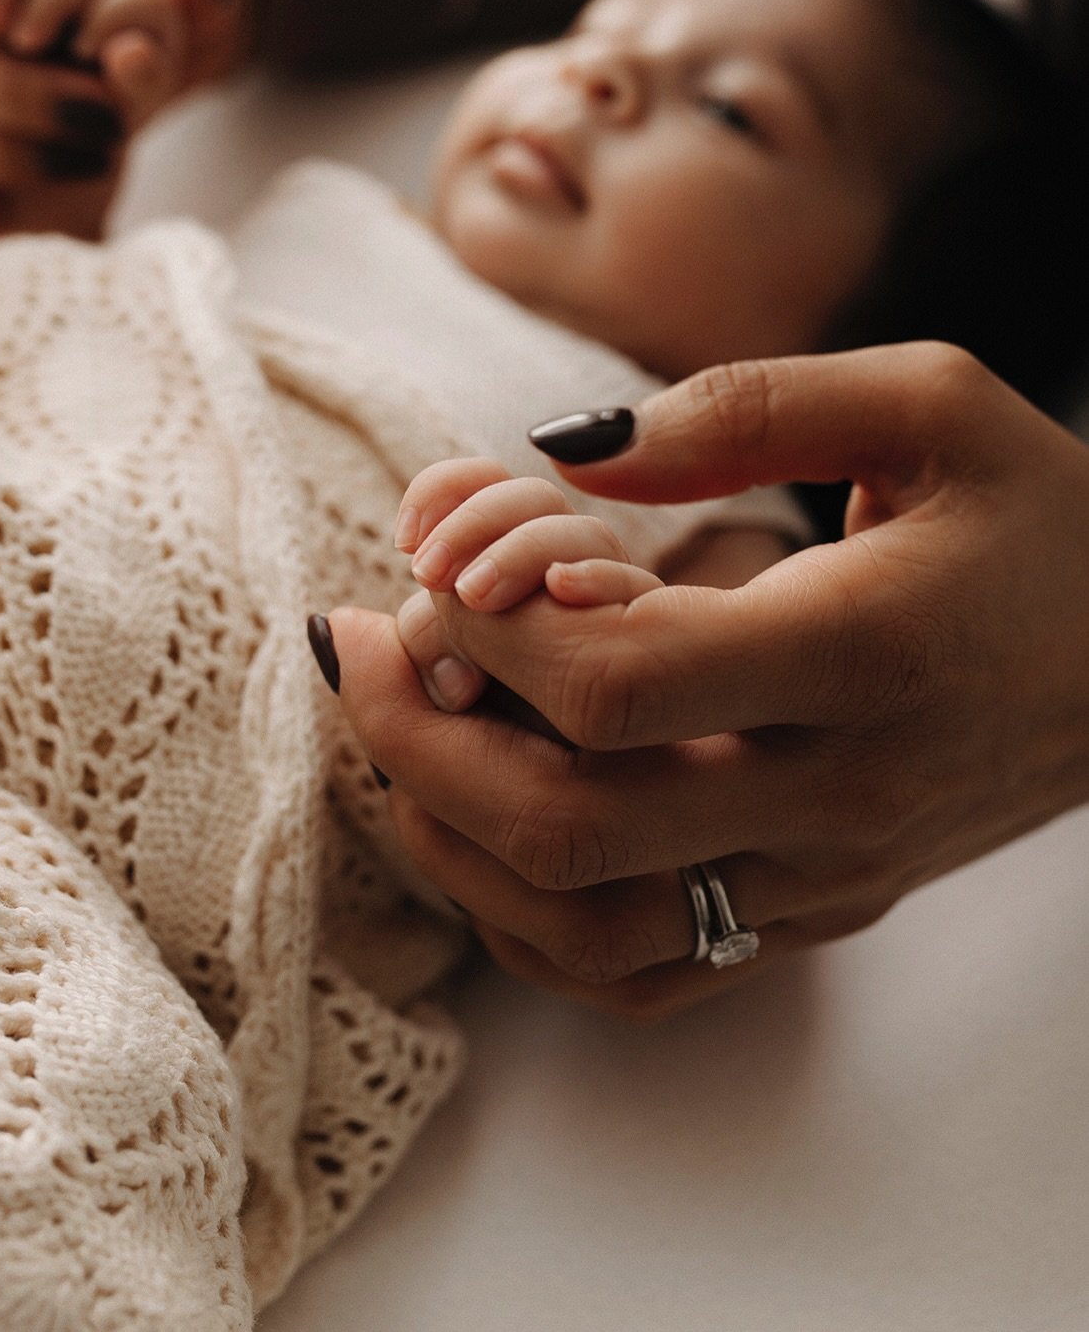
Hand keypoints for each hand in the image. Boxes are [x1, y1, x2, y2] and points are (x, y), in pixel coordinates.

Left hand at [326, 344, 1088, 1018]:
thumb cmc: (1038, 517)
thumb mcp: (927, 402)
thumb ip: (742, 407)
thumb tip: (560, 451)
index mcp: (866, 653)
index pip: (620, 685)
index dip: (488, 626)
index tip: (437, 559)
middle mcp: (841, 793)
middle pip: (571, 828)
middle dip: (420, 740)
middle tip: (354, 646)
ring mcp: (826, 876)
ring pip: (585, 927)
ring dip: (450, 837)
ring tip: (397, 734)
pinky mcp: (816, 913)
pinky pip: (639, 971)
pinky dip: (523, 919)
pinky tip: (479, 827)